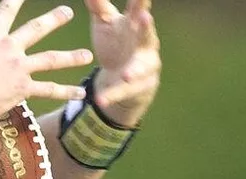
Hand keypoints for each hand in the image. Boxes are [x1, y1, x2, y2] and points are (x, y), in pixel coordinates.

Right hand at [0, 0, 93, 125]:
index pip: (8, 8)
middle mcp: (9, 47)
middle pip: (38, 28)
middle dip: (55, 19)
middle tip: (68, 12)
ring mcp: (18, 68)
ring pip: (51, 59)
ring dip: (71, 57)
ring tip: (86, 55)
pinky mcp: (22, 89)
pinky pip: (48, 90)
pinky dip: (65, 92)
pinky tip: (81, 94)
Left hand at [84, 0, 161, 125]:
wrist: (123, 78)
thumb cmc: (115, 42)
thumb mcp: (106, 23)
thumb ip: (98, 6)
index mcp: (135, 24)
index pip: (139, 8)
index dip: (141, 0)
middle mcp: (144, 43)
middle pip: (147, 34)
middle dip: (147, 27)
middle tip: (145, 17)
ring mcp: (143, 65)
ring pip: (141, 68)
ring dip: (134, 71)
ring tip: (126, 75)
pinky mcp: (137, 86)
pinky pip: (123, 92)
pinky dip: (112, 95)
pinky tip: (100, 100)